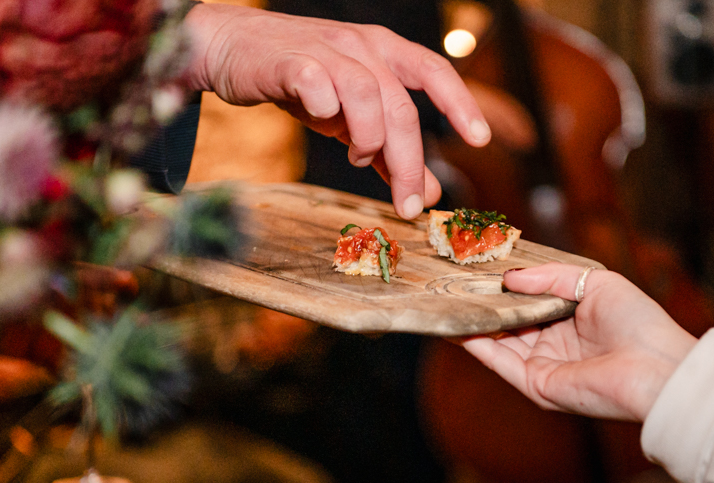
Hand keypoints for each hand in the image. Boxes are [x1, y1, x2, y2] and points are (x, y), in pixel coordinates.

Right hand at [183, 4, 491, 218]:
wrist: (232, 51)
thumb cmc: (302, 83)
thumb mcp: (353, 119)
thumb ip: (391, 153)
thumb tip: (431, 194)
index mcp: (384, 52)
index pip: (434, 71)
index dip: (460, 103)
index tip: (480, 139)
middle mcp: (361, 46)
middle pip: (400, 106)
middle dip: (409, 162)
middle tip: (408, 205)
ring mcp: (326, 50)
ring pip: (366, 95)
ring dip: (368, 139)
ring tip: (358, 158)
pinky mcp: (290, 61)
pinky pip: (317, 85)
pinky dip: (325, 110)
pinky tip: (321, 123)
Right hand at [461, 263, 696, 420]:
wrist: (657, 367)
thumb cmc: (639, 323)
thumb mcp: (595, 282)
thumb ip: (550, 276)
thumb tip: (508, 278)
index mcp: (572, 321)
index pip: (529, 302)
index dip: (506, 288)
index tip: (479, 269)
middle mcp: (555, 345)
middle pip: (510, 323)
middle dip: (484, 304)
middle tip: (454, 282)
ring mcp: (545, 366)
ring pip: (499, 342)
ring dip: (475, 323)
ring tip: (447, 300)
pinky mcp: (538, 385)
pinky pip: (501, 362)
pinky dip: (477, 346)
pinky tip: (459, 326)